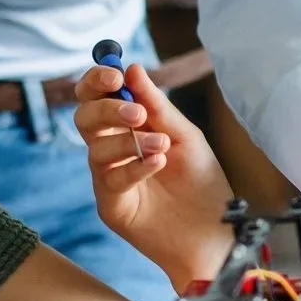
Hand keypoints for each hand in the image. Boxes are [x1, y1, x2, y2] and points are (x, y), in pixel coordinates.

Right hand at [74, 63, 234, 290]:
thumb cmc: (202, 183)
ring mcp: (108, 178)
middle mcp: (112, 149)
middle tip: (137, 114)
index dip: (97, 81)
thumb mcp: (185, 136)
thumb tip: (131, 68)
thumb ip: (157, 106)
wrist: (215, 231)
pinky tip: (159, 163)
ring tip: (163, 146)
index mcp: (128, 127)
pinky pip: (109, 179)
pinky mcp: (111, 206)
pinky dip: (134, 167)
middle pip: (85, 118)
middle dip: (106, 109)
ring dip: (129, 142)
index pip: (96, 96)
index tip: (114, 74)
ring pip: (95, 149)